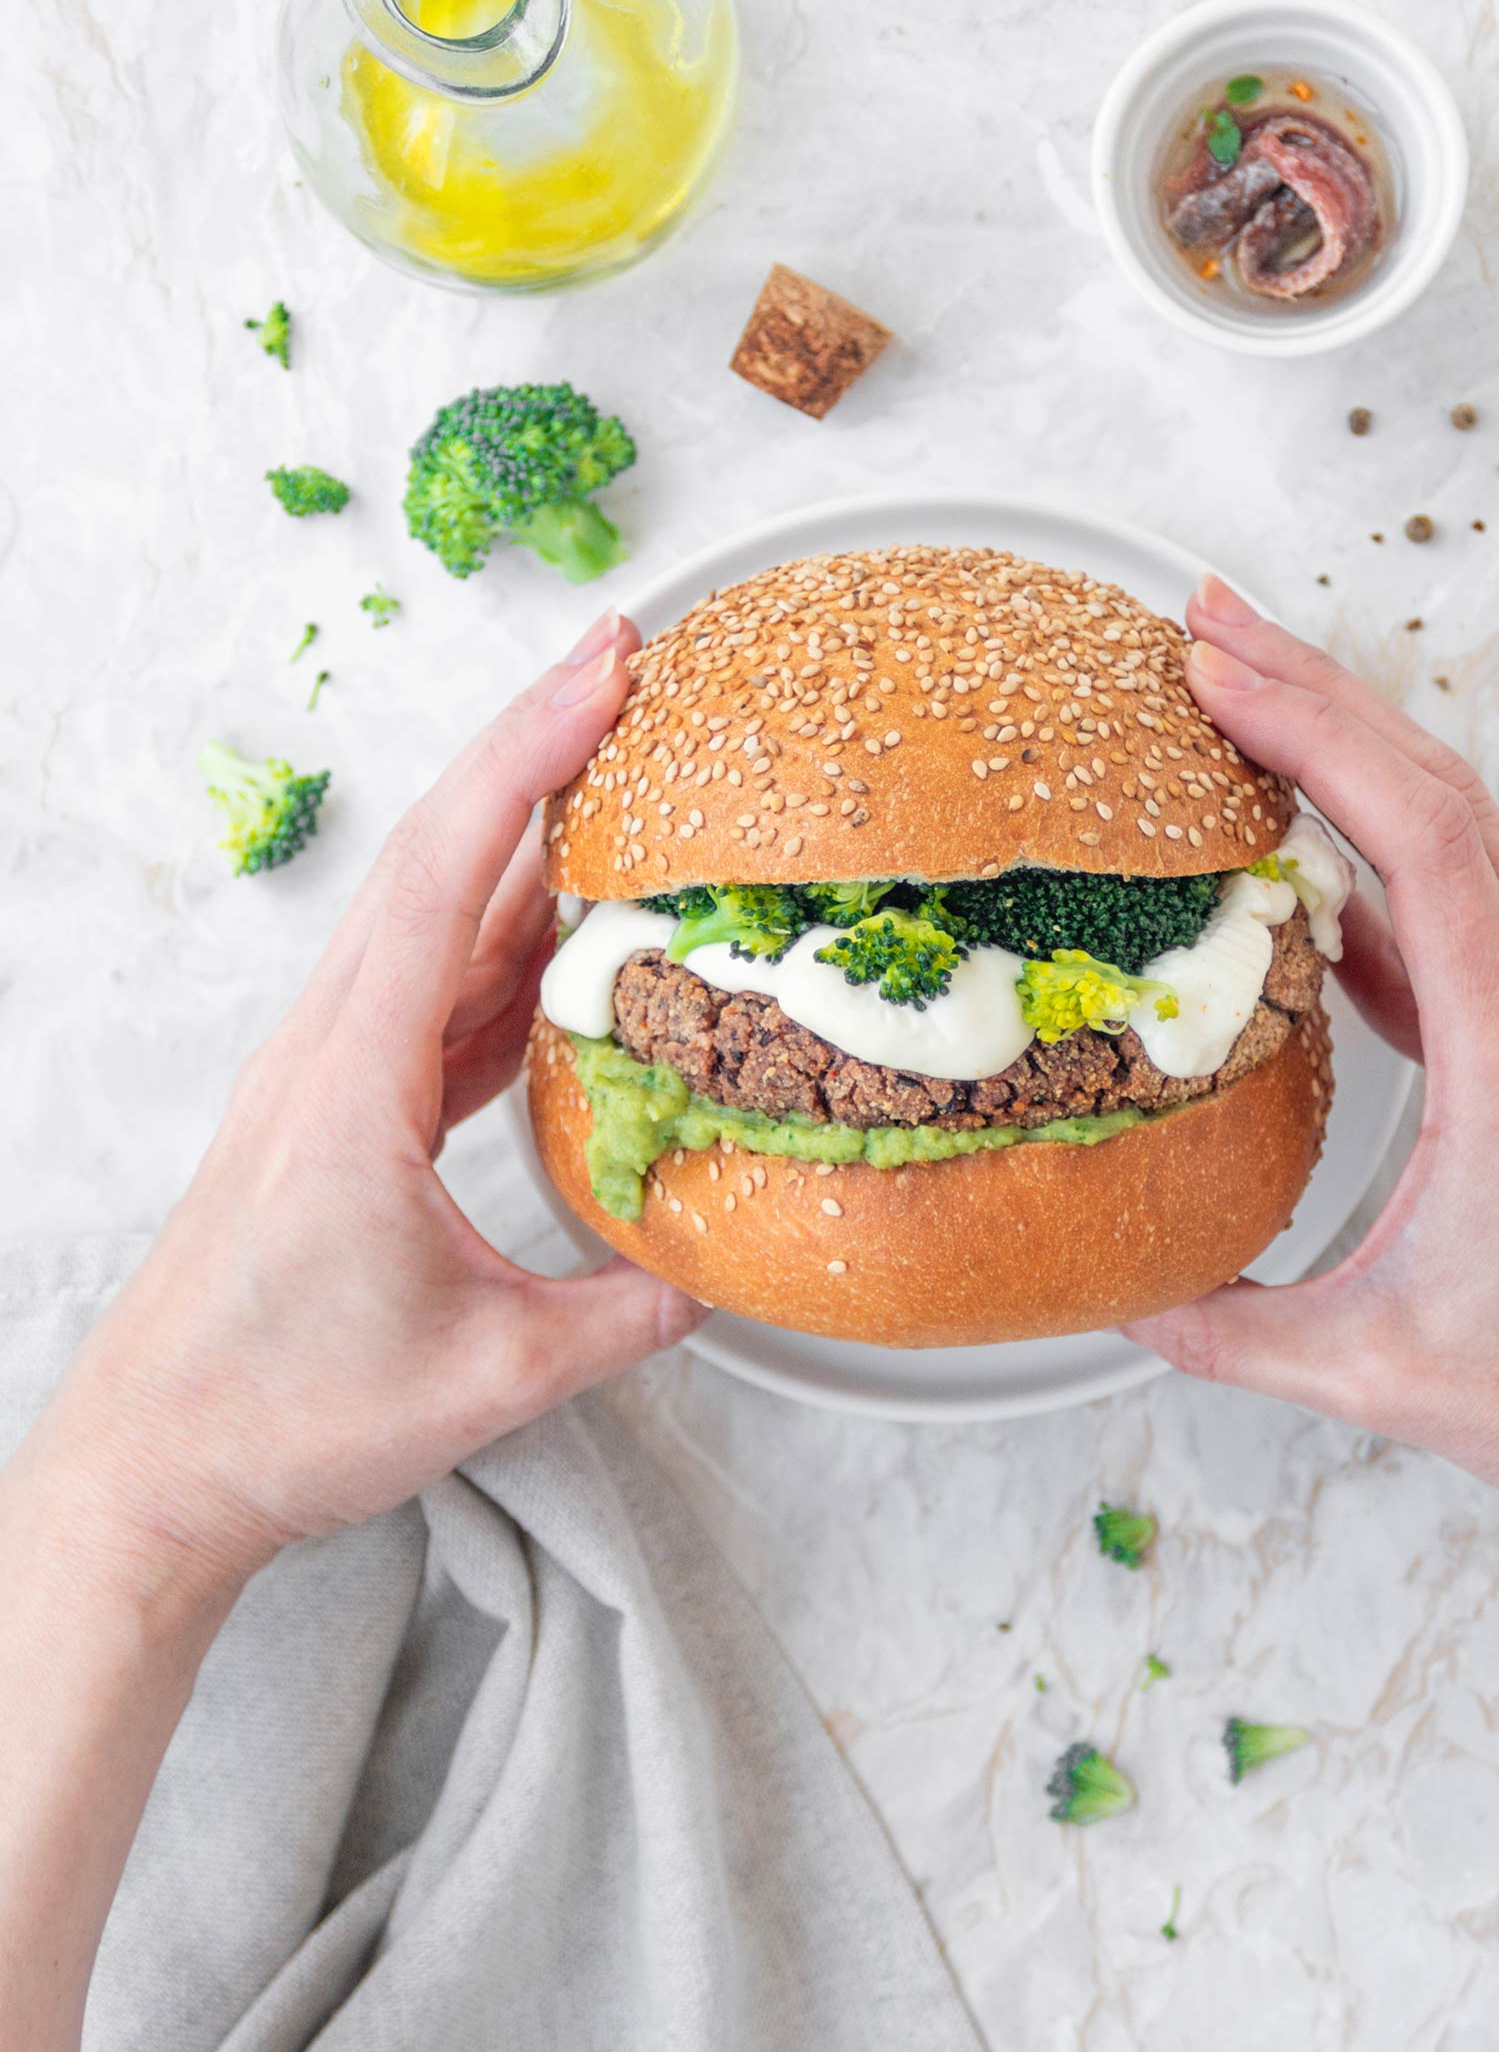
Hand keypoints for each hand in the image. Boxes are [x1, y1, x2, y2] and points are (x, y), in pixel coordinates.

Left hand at [16, 608, 700, 1600]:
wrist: (153, 1467)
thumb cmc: (279, 1414)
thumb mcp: (485, 1378)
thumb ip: (618, 1317)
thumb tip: (712, 1274)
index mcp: (353, 1079)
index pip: (449, 873)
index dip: (528, 756)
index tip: (599, 672)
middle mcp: (332, 1046)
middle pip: (440, 854)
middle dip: (533, 744)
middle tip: (623, 664)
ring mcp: (334, 1070)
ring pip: (437, 912)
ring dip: (525, 831)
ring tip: (617, 770)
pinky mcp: (345, 1106)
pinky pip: (436, 986)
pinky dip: (507, 932)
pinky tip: (566, 922)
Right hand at [1127, 576, 1498, 1586]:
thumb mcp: (1376, 1371)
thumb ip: (1226, 1324)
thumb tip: (1113, 1288)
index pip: (1424, 840)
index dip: (1318, 734)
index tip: (1219, 670)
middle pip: (1446, 796)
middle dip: (1323, 693)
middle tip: (1212, 627)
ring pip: (1465, 842)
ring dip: (1357, 759)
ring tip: (1252, 701)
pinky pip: (1466, 922)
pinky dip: (1382, 864)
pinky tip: (1309, 867)